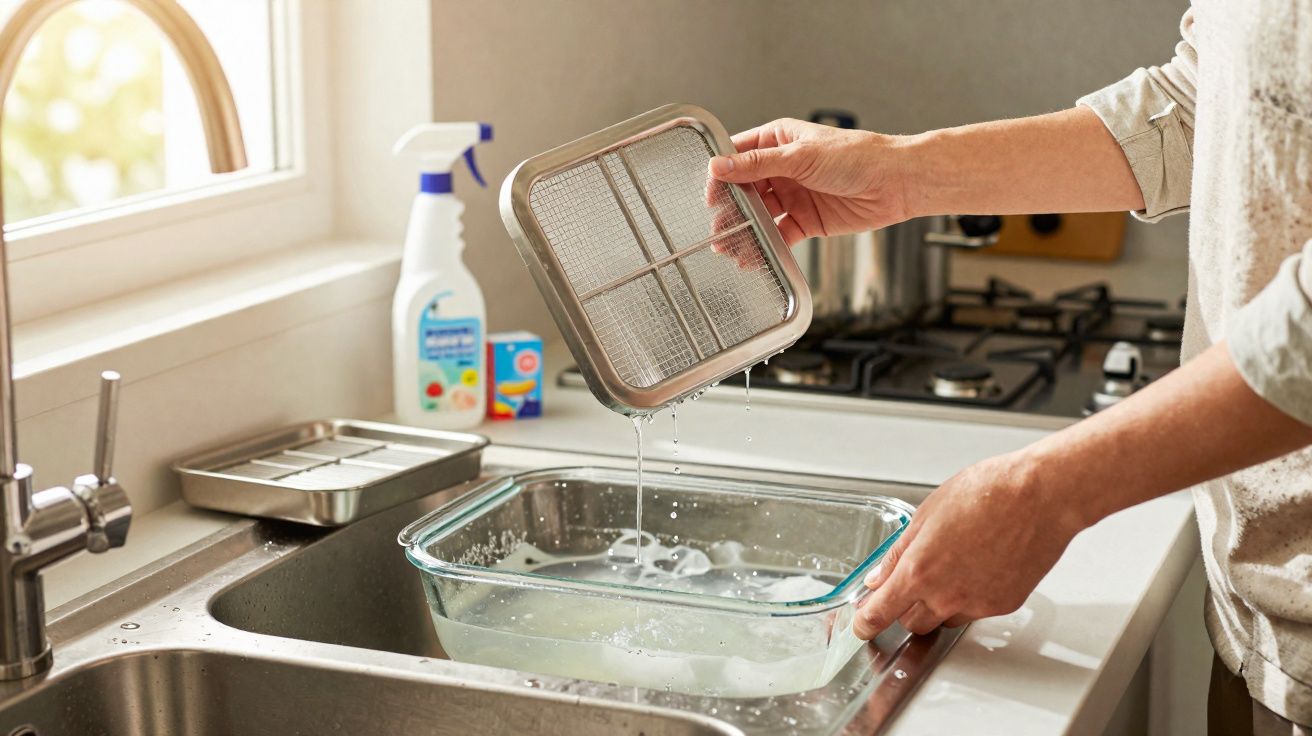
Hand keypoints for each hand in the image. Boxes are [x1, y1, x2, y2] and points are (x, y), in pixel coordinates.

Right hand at [708, 118, 913, 244]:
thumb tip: (720, 165)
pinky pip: (779, 234)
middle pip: (746, 189)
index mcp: (779, 140)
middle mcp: (783, 167)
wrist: (896, 182)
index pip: (738, 155)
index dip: (721, 174)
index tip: (708, 194)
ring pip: (760, 215)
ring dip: (745, 230)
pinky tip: (754, 255)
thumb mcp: (801, 155)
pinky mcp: (806, 220)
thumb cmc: (858, 155)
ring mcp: (794, 195)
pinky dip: (766, 245)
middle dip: (731, 209)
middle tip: (717, 228)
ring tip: (730, 247)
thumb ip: (758, 164)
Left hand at [853, 451, 1085, 637]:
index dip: (865, 622)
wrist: (1040, 497)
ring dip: (937, 605)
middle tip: (911, 580)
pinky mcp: (1002, 605)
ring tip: (951, 566)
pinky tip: (976, 567)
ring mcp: (976, 604)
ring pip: (944, 620)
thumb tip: (877, 577)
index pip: (880, 614)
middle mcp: (946, 595)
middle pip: (911, 623)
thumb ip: (898, 553)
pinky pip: (974, 612)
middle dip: (904, 607)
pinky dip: (968, 597)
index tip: (860, 624)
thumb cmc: (986, 493)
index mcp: (919, 570)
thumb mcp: (926, 514)